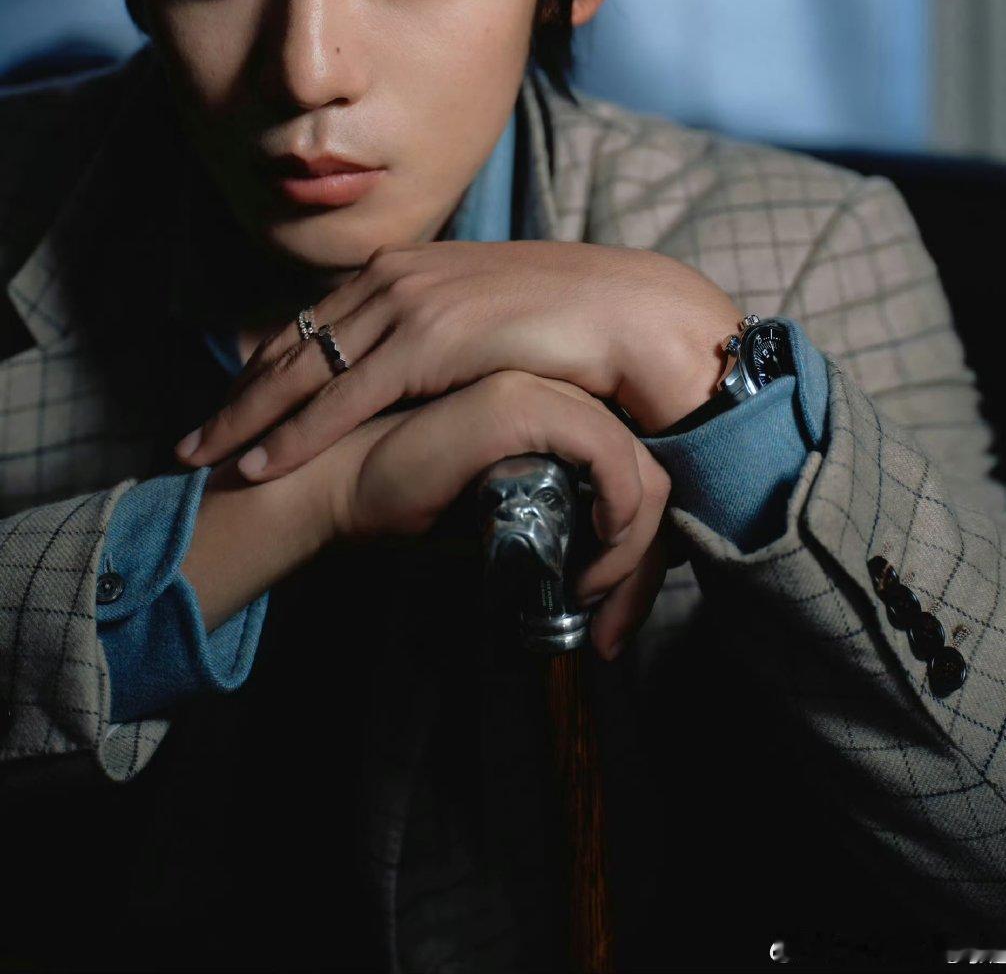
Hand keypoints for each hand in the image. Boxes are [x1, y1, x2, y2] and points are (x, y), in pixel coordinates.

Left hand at [175, 240, 741, 479]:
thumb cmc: (572, 324)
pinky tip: (262, 462)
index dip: (266, 366)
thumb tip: (422, 367)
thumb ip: (444, 335)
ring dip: (248, 417)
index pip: (316, 323)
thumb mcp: (489, 319)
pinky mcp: (430, 339)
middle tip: (192, 438)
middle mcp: (397, 277)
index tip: (232, 403)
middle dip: (238, 394)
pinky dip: (296, 430)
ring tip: (203, 458)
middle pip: (293, 342)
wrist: (633, 313)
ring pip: (304, 369)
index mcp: (409, 268)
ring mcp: (409, 304)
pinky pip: (345, 395)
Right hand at [326, 368, 674, 659]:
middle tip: (612, 632)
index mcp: (560, 413)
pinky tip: (586, 566)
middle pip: (649, 475)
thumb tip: (603, 580)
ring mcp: (545, 391)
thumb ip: (551, 524)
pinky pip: (613, 459)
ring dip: (632, 556)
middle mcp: (561, 392)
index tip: (611, 623)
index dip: (636, 554)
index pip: (634, 475)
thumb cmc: (409, 499)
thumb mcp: (500, 515)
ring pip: (642, 472)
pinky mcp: (526, 403)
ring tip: (590, 603)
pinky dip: (618, 519)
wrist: (339, 483)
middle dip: (644, 566)